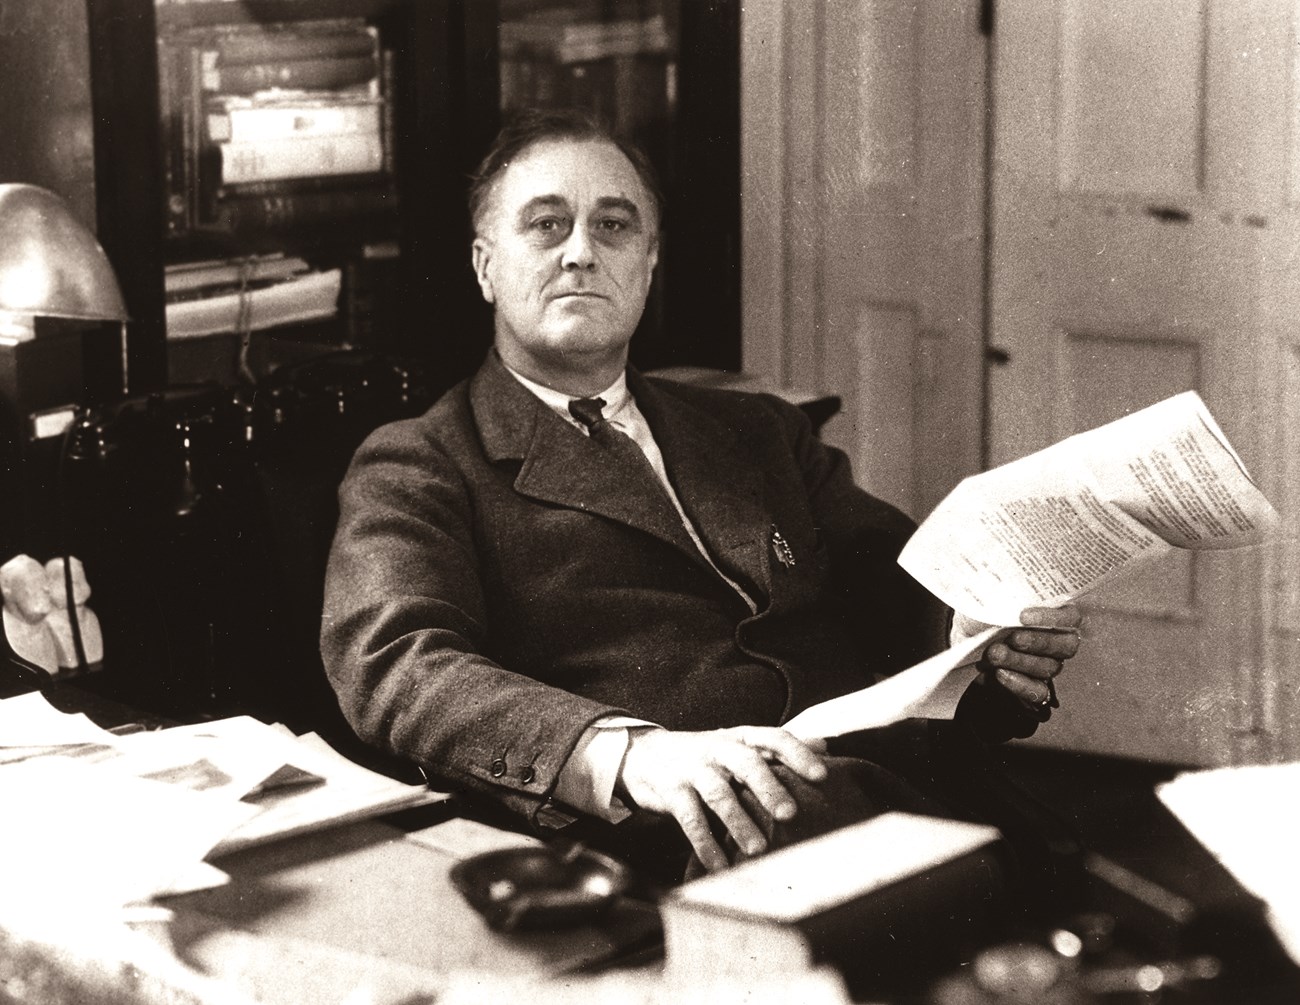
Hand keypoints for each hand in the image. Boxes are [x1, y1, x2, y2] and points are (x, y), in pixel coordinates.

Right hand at [617, 726, 827, 871]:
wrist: (644, 754)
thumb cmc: (705, 755)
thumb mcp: (738, 744)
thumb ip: (777, 748)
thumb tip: (825, 745)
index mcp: (740, 738)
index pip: (773, 737)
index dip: (798, 754)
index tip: (822, 776)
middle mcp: (717, 749)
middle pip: (746, 763)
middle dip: (768, 787)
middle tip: (789, 813)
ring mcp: (692, 769)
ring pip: (718, 793)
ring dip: (738, 821)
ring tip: (758, 848)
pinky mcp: (671, 791)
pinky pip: (689, 819)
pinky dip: (704, 843)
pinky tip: (718, 865)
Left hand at [954, 605, 1082, 713]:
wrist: (970, 643)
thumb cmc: (987, 618)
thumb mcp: (993, 604)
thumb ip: (1002, 599)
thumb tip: (995, 593)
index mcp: (1056, 618)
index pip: (1070, 617)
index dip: (1051, 617)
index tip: (1022, 616)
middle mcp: (1059, 643)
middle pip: (1065, 646)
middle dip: (1037, 642)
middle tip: (1012, 638)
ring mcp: (1049, 666)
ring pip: (1048, 667)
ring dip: (1019, 661)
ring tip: (994, 654)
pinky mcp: (1037, 688)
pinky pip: (1038, 691)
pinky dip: (1019, 684)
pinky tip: (999, 674)